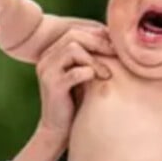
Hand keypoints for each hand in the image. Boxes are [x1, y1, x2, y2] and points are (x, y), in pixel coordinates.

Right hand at [36, 25, 112, 139]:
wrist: (59, 130)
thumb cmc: (76, 101)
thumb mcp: (84, 74)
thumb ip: (91, 56)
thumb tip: (114, 39)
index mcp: (51, 52)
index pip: (75, 31)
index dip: (97, 34)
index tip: (115, 46)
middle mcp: (46, 59)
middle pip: (73, 36)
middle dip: (98, 43)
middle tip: (116, 54)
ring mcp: (47, 71)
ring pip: (72, 49)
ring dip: (95, 59)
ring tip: (107, 73)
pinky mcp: (52, 86)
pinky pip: (74, 72)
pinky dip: (90, 73)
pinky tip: (101, 80)